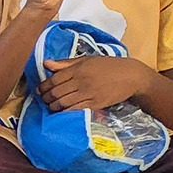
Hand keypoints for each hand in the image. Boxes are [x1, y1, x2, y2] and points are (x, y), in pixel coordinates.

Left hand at [39, 54, 153, 110]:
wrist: (131, 76)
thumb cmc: (109, 66)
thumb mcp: (87, 60)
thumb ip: (66, 63)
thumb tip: (46, 63)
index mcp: (79, 68)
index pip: (54, 79)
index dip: (44, 86)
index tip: (40, 90)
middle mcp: (81, 80)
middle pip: (56, 92)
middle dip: (46, 98)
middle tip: (44, 100)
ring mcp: (88, 93)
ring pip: (63, 102)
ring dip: (53, 106)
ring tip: (51, 107)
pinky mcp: (95, 104)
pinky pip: (75, 109)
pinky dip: (66, 112)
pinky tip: (62, 112)